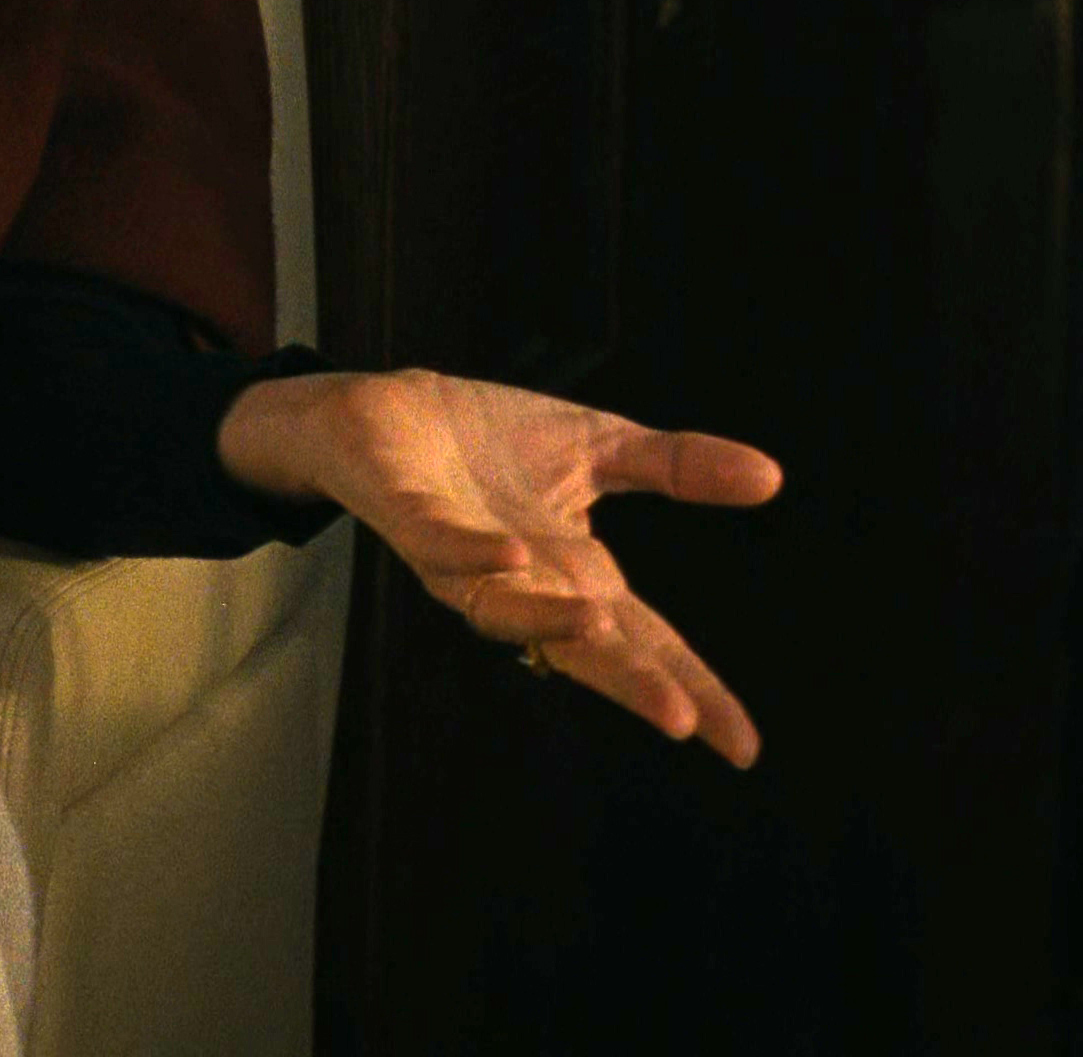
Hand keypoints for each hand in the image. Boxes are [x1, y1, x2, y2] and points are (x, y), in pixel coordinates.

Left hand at [222, 367, 781, 765]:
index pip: (643, 643)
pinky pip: (440, 543)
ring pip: (504, 607)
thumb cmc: (488, 441)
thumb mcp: (598, 447)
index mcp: (570, 575)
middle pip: (581, 647)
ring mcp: (459, 554)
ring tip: (600, 625)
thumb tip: (770, 476)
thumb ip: (674, 468)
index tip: (742, 746)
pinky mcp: (408, 514)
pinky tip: (512, 554)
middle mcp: (518, 582)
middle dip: (628, 682)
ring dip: (549, 620)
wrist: (383, 407)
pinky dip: (474, 552)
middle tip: (682, 719)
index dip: (691, 688)